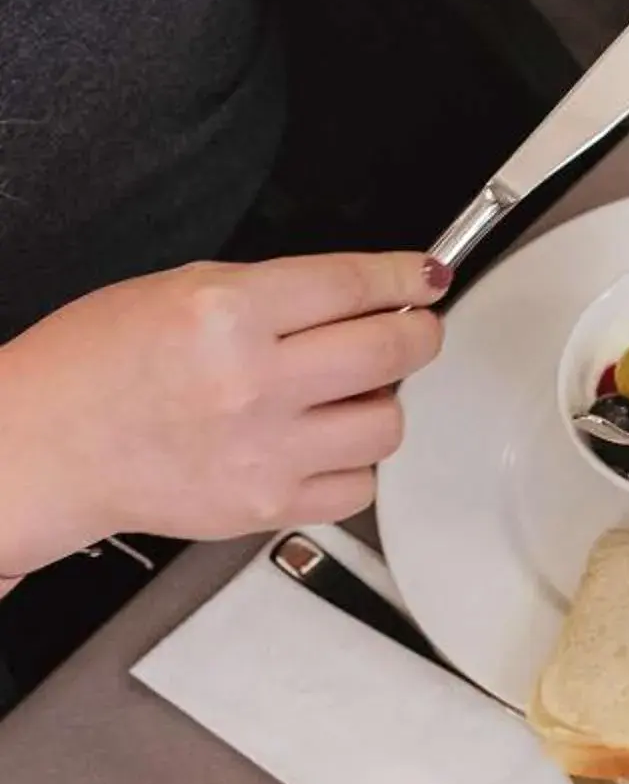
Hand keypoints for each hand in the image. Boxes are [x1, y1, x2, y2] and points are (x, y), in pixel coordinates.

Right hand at [0, 254, 444, 574]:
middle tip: (413, 329)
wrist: (47, 447)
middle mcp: (253, 382)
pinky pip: (361, 486)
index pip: (353, 284)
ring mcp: (267, 451)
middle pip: (393, 351)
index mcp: (225, 313)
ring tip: (344, 393)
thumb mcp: (176, 289)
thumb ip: (274, 292)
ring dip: (380, 402)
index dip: (406, 277)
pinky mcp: (270, 506)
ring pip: (387, 424)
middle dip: (417, 333)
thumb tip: (361, 291)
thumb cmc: (95, 365)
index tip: (426, 277)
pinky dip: (353, 463)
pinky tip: (319, 443)